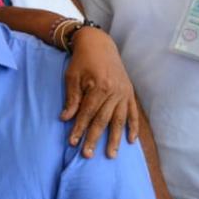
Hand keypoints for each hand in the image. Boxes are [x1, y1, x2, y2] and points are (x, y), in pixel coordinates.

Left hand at [62, 26, 139, 157]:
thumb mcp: (72, 76)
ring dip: (115, 139)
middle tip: (88, 155)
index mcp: (99, 87)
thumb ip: (71, 98)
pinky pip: (133, 113)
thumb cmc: (82, 60)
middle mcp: (114, 92)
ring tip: (111, 155)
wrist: (99, 43)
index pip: (87, 113)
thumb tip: (65, 118)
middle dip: (94, 138)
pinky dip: (132, 127)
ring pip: (119, 120)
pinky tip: (130, 140)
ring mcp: (124, 93)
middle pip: (103, 120)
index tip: (72, 142)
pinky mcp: (129, 92)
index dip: (79, 128)